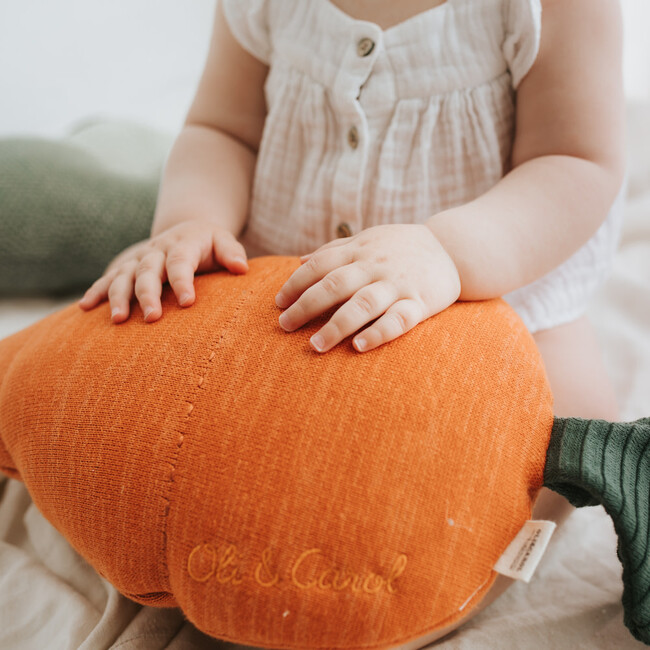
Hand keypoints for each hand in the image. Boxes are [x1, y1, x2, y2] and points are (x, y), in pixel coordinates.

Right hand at [79, 220, 247, 322]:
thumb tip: (241, 268)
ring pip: (123, 277)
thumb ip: (232, 253)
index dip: (183, 282)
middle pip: (148, 271)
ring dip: (118, 297)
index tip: (188, 303)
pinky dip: (95, 292)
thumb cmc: (209, 243)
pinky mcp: (125, 267)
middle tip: (152, 318)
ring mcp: (138, 259)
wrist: (185, 228)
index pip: (180, 263)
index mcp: (182, 244)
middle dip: (148, 294)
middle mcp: (156, 250)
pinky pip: (107, 279)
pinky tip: (85, 308)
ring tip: (118, 320)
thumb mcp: (224, 241)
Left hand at [274, 224, 460, 352]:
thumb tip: (300, 261)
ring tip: (315, 346)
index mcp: (360, 250)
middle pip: (336, 285)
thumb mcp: (368, 239)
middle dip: (307, 306)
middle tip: (284, 326)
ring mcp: (399, 284)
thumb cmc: (401, 246)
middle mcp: (376, 266)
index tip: (279, 303)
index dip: (296, 284)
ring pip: (364, 304)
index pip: (320, 265)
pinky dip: (379, 333)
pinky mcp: (421, 302)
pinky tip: (358, 346)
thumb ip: (335, 250)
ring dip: (337, 325)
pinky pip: (399, 320)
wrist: (453, 248)